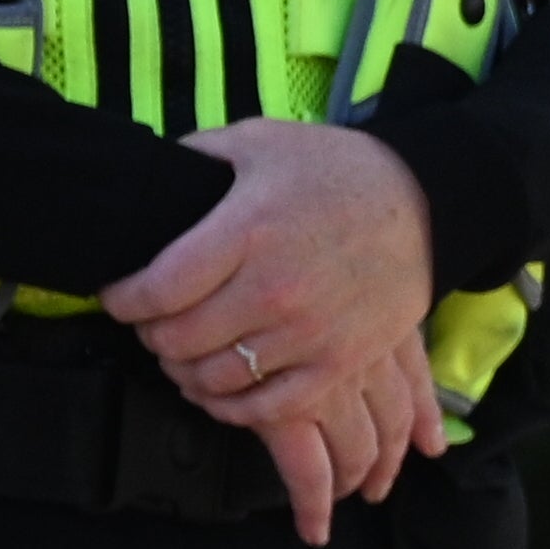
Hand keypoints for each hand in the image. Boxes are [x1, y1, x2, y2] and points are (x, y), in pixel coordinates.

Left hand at [110, 122, 440, 547]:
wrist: (428, 205)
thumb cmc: (338, 171)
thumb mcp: (262, 140)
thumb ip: (199, 154)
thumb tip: (149, 172)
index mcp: (248, 229)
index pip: (156, 288)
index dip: (124, 298)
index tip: (121, 296)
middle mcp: (275, 287)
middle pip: (178, 339)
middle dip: (152, 333)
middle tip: (154, 322)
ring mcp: (310, 333)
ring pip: (214, 378)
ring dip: (187, 370)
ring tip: (187, 351)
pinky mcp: (338, 364)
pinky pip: (266, 408)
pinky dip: (233, 406)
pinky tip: (224, 385)